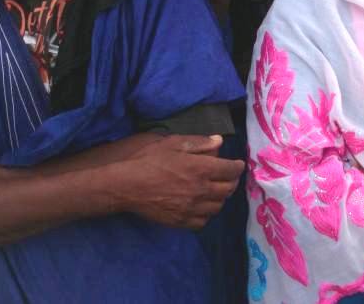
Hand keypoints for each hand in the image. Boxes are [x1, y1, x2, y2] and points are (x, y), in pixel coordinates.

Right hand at [112, 135, 244, 229]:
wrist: (125, 186)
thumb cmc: (148, 161)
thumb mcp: (172, 144)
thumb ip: (198, 143)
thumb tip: (219, 141)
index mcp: (201, 168)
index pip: (231, 170)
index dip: (237, 167)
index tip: (238, 165)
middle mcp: (201, 190)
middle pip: (228, 189)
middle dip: (231, 182)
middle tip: (227, 177)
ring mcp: (192, 208)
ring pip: (218, 206)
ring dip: (220, 198)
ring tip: (215, 191)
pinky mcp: (181, 221)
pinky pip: (203, 221)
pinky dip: (206, 214)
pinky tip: (201, 207)